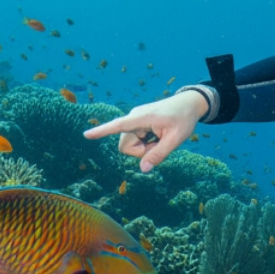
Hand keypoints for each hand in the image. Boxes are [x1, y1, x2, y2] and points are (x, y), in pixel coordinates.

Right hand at [83, 93, 207, 172]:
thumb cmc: (183, 119)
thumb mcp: (175, 139)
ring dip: (144, 148)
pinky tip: (159, 135)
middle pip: (125, 146)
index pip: (118, 125)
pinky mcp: (138, 124)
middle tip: (159, 144)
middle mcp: (134, 118)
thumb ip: (159, 155)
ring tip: (160, 138)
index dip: (102, 131)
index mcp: (141, 118)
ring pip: (130, 146)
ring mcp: (135, 121)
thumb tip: (143, 169)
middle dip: (140, 152)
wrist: (189, 104)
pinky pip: (136, 141)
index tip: (86, 135)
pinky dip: (147, 143)